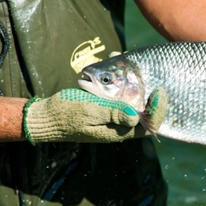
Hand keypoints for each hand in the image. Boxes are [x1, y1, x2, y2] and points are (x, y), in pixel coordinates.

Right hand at [23, 88, 167, 143]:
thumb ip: (113, 113)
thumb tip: (136, 114)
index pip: (150, 125)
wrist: (46, 117)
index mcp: (119, 132)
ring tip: (143, 73)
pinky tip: (125, 74)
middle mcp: (120, 128)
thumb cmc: (66, 112)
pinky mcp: (107, 112)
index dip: (159, 110)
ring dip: (142, 91)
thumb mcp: (90, 110)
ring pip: (136, 106)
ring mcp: (114, 120)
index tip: (159, 91)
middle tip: (155, 79)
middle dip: (153, 98)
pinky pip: (123, 102)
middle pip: (147, 115)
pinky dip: (127, 88)